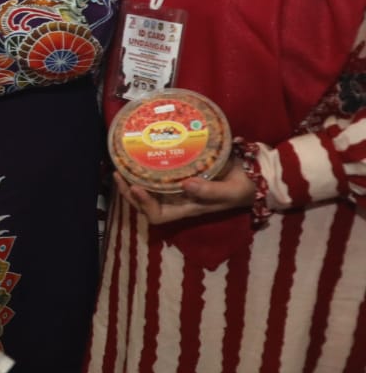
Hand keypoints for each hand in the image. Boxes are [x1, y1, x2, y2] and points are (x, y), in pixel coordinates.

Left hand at [114, 159, 255, 224]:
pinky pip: (156, 176)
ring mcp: (177, 188)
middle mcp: (177, 201)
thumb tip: (186, 185)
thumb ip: (211, 191)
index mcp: (187, 208)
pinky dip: (144, 170)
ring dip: (132, 182)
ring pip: (147, 191)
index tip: (137, 187)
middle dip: (130, 193)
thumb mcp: (231, 191)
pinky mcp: (180, 174)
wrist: (253, 176)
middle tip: (119, 174)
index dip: (144, 205)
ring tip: (121, 167)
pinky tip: (137, 157)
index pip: (158, 216)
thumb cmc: (243, 187)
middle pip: (145, 205)